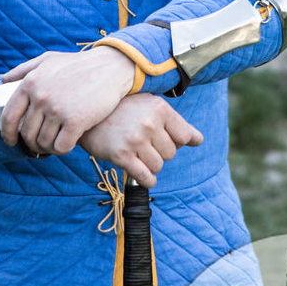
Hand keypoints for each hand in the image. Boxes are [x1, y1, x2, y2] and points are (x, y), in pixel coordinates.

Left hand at [0, 47, 135, 154]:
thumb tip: (3, 81)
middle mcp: (41, 96)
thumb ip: (24, 69)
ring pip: (43, 143)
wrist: (110, 67)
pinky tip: (68, 143)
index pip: (9, 116)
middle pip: (27, 134)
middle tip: (41, 143)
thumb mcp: (48, 59)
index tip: (11, 141)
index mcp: (30, 82)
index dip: (7, 133)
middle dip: (32, 142)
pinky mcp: (76, 121)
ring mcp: (58, 109)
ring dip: (48, 147)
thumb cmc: (78, 64)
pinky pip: (61, 147)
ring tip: (56, 141)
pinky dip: (62, 150)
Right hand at [79, 94, 202, 187]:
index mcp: (159, 108)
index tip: (162, 137)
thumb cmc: (123, 109)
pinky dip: (147, 180)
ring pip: (158, 166)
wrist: (87, 113)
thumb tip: (198, 140)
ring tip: (138, 154)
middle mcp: (149, 123)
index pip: (185, 137)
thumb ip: (176, 123)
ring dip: (151, 165)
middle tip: (144, 143)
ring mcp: (135, 140)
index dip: (176, 141)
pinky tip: (143, 175)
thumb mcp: (150, 105)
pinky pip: (145, 177)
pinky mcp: (122, 155)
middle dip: (160, 152)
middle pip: (171, 153)